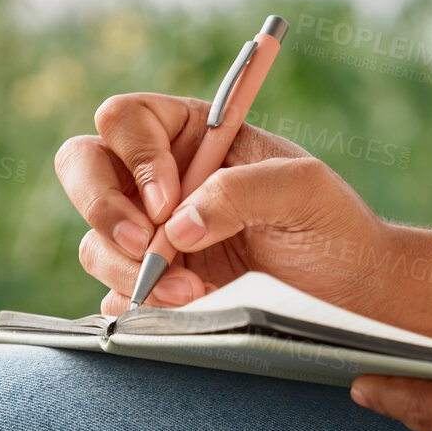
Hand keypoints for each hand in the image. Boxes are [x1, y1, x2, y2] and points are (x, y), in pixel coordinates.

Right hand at [56, 92, 389, 316]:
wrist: (349, 293)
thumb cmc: (332, 226)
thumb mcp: (303, 189)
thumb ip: (241, 190)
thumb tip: (176, 225)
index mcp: (191, 133)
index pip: (126, 119)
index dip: (136, 156)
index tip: (169, 202)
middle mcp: (160, 177)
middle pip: (82, 166)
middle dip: (102, 208)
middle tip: (145, 245)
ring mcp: (150, 233)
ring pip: (94, 239)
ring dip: (130, 270)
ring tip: (192, 293)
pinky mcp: (152, 285)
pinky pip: (111, 295)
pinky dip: (138, 307)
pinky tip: (186, 310)